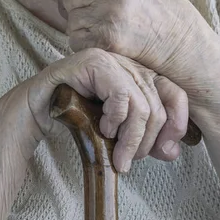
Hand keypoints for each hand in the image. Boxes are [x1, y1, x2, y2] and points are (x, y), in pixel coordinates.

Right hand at [22, 48, 188, 172]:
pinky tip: (102, 128)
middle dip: (146, 142)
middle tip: (129, 160)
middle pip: (158, 105)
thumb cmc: (79, 116)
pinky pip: (121, 96)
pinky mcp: (97, 62)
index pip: (176, 94)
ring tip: (117, 155)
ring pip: (141, 104)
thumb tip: (172, 152)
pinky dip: (114, 121)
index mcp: (140, 75)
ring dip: (131, 139)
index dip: (177, 123)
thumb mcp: (118, 131)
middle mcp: (130, 63)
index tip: (165, 151)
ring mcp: (113, 59)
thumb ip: (144, 139)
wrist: (41, 107)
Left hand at [56, 0, 219, 90]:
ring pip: (71, 20)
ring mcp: (111, 12)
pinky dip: (84, 44)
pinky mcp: (108, 37)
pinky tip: (102, 41)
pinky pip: (76, 39)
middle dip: (77, 9)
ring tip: (102, 28)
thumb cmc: (148, 6)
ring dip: (81, 28)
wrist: (176, 36)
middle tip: (95, 17)